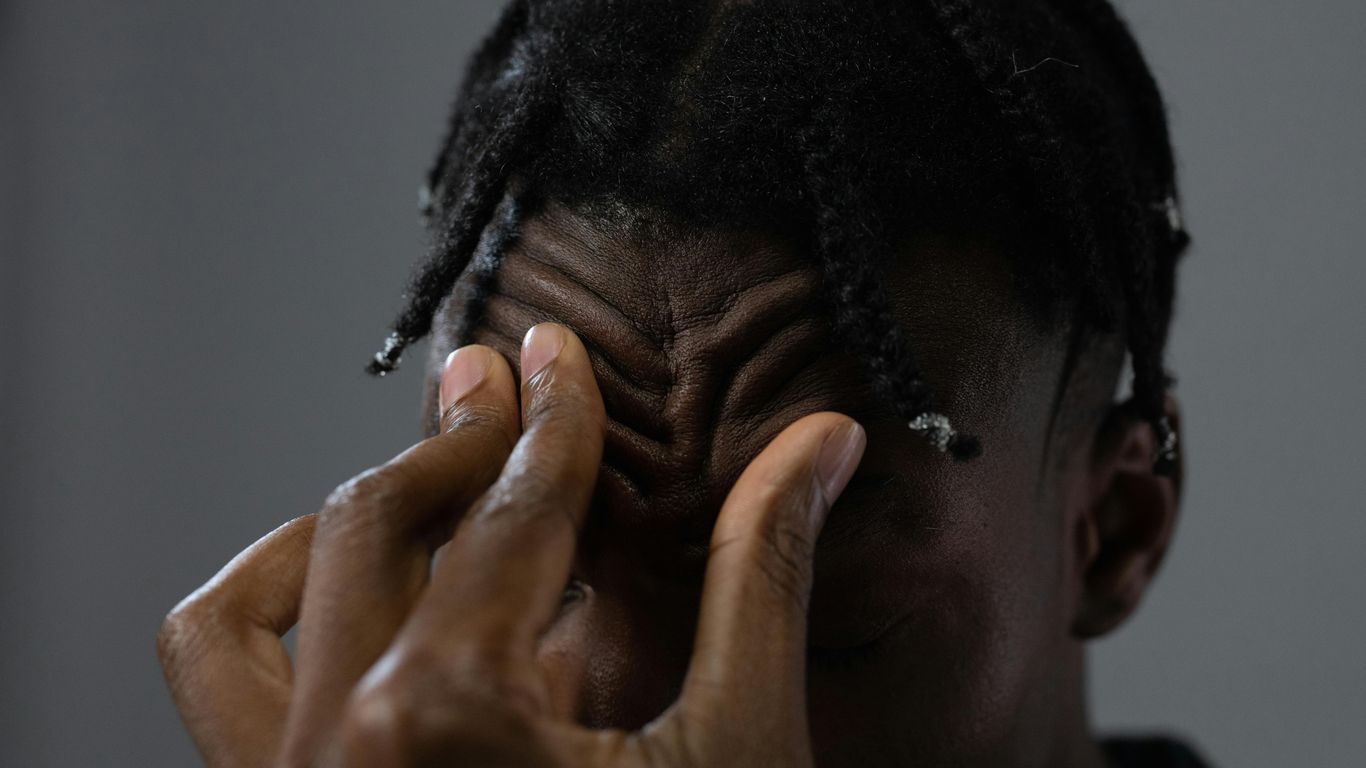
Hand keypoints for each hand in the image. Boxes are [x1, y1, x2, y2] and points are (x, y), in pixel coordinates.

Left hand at [158, 323, 866, 766]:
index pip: (512, 514)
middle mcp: (331, 754)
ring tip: (414, 490)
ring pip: (245, 607)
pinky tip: (357, 607)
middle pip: (375, 523)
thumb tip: (817, 447)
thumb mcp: (740, 754)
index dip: (552, 421)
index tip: (556, 360)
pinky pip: (220, 695)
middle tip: (502, 385)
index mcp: (450, 721)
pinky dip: (269, 620)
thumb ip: (760, 578)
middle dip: (455, 443)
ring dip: (331, 528)